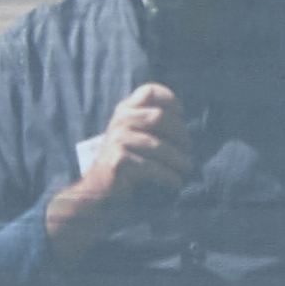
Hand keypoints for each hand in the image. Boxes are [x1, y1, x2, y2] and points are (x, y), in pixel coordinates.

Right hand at [43, 84, 192, 261]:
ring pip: (159, 145)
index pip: (149, 92)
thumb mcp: (133, 137)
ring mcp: (117, 140)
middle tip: (188, 150)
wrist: (97, 193)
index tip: (182, 115)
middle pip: (159, 116)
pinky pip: (152, 167)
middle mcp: (119, 121)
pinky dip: (168, 176)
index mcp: (124, 111)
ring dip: (178, 159)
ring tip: (187, 168)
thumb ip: (149, 124)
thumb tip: (185, 123)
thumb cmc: (123, 166)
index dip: (170, 99)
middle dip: (180, 133)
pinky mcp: (119, 161)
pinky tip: (176, 183)